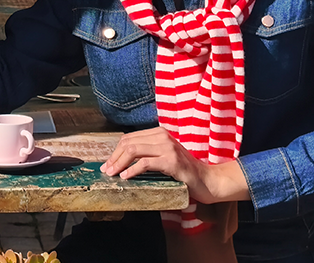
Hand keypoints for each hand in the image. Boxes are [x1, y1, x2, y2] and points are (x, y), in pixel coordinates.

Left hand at [100, 127, 248, 203]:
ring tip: (112, 174)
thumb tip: (123, 160)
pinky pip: (145, 163)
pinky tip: (125, 177)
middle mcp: (163, 136)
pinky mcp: (171, 161)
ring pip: (134, 151)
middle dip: (114, 157)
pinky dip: (132, 170)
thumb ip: (149, 153)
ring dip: (119, 163)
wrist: (208, 180)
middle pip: (129, 143)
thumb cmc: (185, 172)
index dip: (116, 151)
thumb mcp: (164, 157)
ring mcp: (168, 148)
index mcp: (159, 133)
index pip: (130, 138)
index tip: (108, 163)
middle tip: (106, 171)